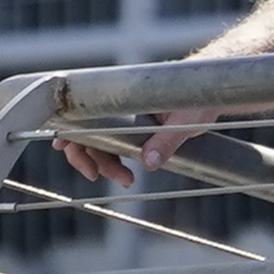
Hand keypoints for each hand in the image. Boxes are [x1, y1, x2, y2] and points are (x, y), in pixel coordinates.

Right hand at [57, 110, 217, 188]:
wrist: (211, 93)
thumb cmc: (198, 99)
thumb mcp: (186, 120)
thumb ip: (168, 140)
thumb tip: (148, 162)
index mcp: (123, 99)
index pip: (85, 114)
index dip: (70, 130)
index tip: (63, 146)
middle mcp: (118, 108)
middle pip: (87, 133)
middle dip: (89, 158)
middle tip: (100, 176)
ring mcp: (125, 120)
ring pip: (101, 144)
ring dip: (106, 165)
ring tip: (127, 181)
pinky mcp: (135, 130)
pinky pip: (115, 147)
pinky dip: (115, 162)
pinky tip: (124, 175)